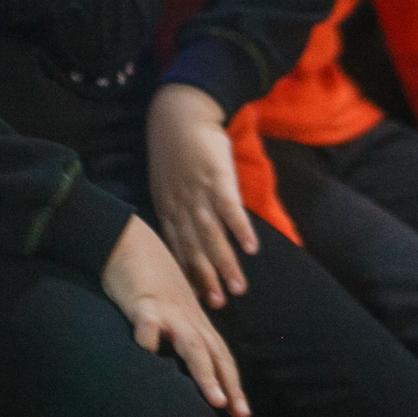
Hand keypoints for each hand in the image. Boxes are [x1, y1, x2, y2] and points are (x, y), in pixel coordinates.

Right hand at [100, 217, 251, 416]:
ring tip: (215, 399)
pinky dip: (149, 341)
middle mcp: (187, 317)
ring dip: (206, 372)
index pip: (220, 354)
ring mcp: (167, 310)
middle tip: (241, 413)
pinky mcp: (142, 302)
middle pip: (214, 353)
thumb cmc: (148, 274)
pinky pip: (147, 324)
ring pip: (191, 344)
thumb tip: (185, 356)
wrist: (129, 238)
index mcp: (193, 319)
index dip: (232, 382)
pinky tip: (149, 357)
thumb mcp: (170, 304)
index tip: (242, 411)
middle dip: (228, 384)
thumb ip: (179, 327)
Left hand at [146, 85, 257, 308]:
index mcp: (167, 208)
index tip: (196, 299)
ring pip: (211, 235)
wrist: (179, 111)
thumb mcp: (165, 183)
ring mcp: (198, 192)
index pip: (177, 248)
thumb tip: (186, 234)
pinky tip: (252, 247)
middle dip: (206, 278)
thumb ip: (175, 209)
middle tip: (218, 304)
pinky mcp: (216, 176)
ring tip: (239, 287)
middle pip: (194, 249)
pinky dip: (239, 228)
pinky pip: (229, 207)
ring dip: (225, 263)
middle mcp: (180, 205)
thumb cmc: (175, 148)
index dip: (187, 274)